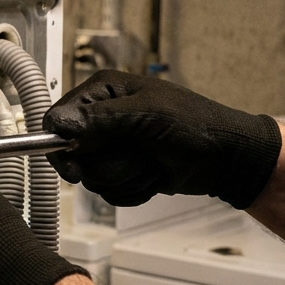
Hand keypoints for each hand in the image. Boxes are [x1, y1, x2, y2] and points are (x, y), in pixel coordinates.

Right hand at [43, 70, 280, 208]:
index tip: (74, 164)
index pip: (57, 119)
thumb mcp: (148, 115)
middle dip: (106, 163)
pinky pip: (109, 192)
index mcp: (103, 92)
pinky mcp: (123, 170)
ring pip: (92, 177)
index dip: (60, 143)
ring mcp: (113, 146)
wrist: (228, 158)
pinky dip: (134, 189)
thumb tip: (59, 124)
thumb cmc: (196, 126)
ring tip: (152, 163)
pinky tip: (155, 176)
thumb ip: (101, 118)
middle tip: (135, 159)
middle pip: (70, 154)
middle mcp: (102, 117)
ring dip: (125, 176)